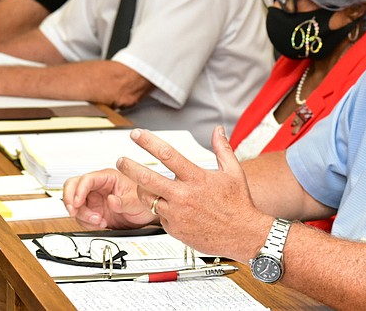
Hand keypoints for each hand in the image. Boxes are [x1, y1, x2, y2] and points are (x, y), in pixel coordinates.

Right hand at [63, 168, 154, 229]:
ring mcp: (95, 198)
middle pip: (73, 186)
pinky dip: (86, 222)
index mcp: (109, 177)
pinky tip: (99, 224)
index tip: (76, 203)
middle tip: (74, 211)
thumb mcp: (137, 202)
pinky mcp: (94, 210)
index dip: (79, 190)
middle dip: (70, 199)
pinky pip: (81, 215)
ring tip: (98, 221)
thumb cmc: (144, 200)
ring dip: (82, 214)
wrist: (147, 214)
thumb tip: (111, 200)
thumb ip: (124, 202)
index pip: (87, 179)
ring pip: (75, 203)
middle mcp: (99, 186)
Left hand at [116, 126, 271, 259]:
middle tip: (121, 161)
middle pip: (147, 178)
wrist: (243, 235)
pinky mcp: (174, 229)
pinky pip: (159, 216)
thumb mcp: (234, 172)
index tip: (136, 134)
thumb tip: (218, 131)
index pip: (167, 155)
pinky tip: (172, 208)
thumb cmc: (239, 204)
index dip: (148, 142)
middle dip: (129, 167)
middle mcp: (184, 196)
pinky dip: (162, 210)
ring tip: (142, 185)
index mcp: (197, 178)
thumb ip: (222, 149)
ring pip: (148, 199)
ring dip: (142, 190)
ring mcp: (177, 214)